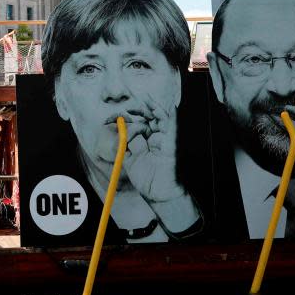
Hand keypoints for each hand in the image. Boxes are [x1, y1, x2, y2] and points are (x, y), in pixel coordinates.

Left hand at [122, 97, 199, 231]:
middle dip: (143, 108)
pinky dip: (173, 118)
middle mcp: (156, 138)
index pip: (140, 122)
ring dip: (155, 109)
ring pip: (162, 120)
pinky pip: (174, 130)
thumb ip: (125, 146)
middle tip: (133, 104)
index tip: (122, 114)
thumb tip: (120, 131)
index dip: (132, 116)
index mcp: (146, 140)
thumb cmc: (145, 178)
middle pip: (151, 118)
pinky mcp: (171, 146)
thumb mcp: (129, 159)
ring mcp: (165, 141)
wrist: (157, 193)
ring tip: (148, 100)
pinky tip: (172, 108)